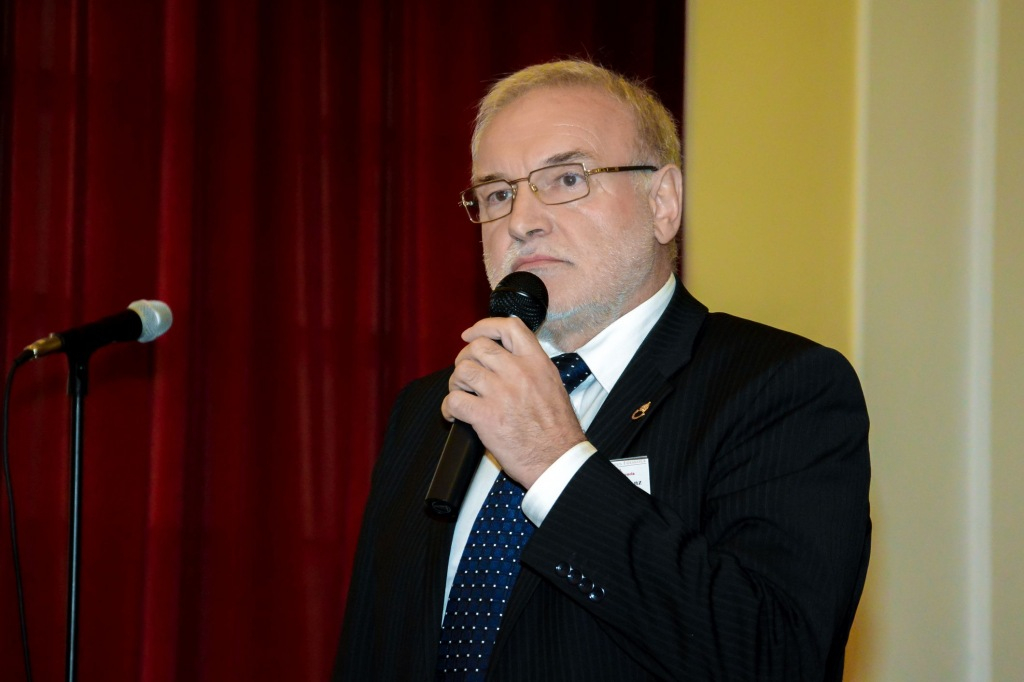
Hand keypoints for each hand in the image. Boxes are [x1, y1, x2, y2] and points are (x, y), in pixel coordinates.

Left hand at [441, 316, 586, 487]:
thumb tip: (508, 357)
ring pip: (462, 370)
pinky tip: (454, 415)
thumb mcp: (553, 385)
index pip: (509, 327)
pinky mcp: (486, 416)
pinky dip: (448, 408)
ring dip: (456, 382)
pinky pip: (454, 400)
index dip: (484, 326)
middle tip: (465, 373)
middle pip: (478, 347)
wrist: (559, 459)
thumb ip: (532, 367)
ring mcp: (501, 393)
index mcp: (537, 363)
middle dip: (464, 358)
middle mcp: (518, 372)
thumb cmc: (558, 430)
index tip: (471, 334)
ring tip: (461, 394)